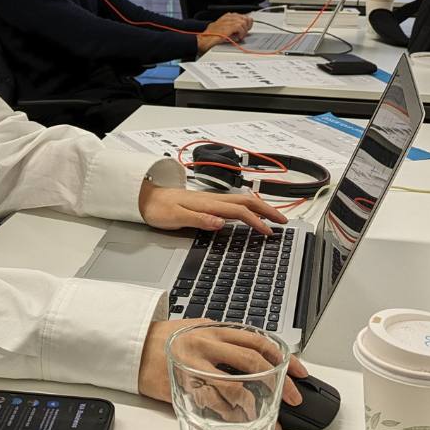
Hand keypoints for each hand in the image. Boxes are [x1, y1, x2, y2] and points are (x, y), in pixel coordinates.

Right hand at [136, 317, 309, 405]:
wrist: (133, 346)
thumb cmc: (167, 340)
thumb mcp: (199, 330)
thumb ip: (225, 341)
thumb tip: (260, 358)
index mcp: (215, 330)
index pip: (258, 341)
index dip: (285, 357)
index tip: (300, 373)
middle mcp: (206, 345)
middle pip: (252, 363)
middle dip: (278, 383)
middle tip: (292, 399)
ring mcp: (194, 366)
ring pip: (234, 387)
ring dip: (254, 406)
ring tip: (266, 418)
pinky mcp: (182, 386)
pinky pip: (211, 404)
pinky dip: (228, 416)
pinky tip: (236, 424)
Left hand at [138, 182, 286, 233]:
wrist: (145, 197)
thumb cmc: (158, 208)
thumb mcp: (176, 217)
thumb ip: (199, 219)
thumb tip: (221, 222)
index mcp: (209, 204)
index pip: (239, 212)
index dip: (257, 222)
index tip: (269, 232)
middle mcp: (213, 200)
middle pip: (247, 202)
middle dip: (268, 211)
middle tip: (284, 221)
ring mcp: (211, 200)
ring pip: (242, 201)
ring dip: (260, 208)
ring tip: (274, 217)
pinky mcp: (207, 202)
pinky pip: (234, 204)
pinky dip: (248, 208)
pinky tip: (250, 214)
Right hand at [209, 12, 251, 38]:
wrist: (205, 39)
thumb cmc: (212, 36)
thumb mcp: (223, 29)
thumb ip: (232, 27)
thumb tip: (241, 30)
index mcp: (227, 16)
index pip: (243, 16)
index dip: (247, 23)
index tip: (246, 29)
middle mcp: (228, 17)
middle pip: (245, 18)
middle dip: (246, 27)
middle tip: (243, 33)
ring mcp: (228, 21)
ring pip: (244, 22)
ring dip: (244, 31)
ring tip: (240, 36)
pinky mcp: (229, 26)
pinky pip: (240, 28)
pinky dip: (241, 33)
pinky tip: (238, 37)